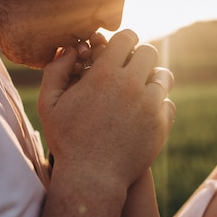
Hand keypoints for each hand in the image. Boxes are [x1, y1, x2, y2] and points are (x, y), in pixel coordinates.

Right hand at [38, 29, 175, 190]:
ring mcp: (149, 105)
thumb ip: (56, 70)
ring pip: (164, 76)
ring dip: (152, 78)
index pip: (126, 37)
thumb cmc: (66, 141)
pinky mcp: (161, 125)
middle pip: (149, 52)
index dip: (124, 40)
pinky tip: (145, 112)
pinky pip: (168, 103)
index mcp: (104, 75)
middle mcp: (131, 86)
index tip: (120, 48)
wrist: (92, 179)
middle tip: (130, 67)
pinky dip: (159, 105)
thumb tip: (71, 48)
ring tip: (140, 88)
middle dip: (139, 56)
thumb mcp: (49, 103)